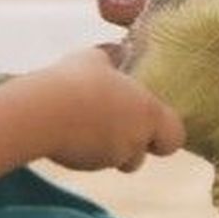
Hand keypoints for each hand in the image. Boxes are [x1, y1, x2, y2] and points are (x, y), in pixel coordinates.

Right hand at [36, 46, 185, 172]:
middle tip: (114, 121)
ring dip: (107, 147)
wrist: (43, 112)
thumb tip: (116, 50)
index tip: (151, 121)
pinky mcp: (83, 167)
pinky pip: (89, 162)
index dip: (165, 133)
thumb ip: (113, 58)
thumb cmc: (77, 81)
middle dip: (131, 144)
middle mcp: (134, 141)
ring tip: (87, 122)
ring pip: (115, 160)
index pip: (175, 138)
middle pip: (141, 154)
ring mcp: (109, 157)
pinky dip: (83, 151)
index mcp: (148, 114)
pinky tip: (68, 130)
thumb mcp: (97, 58)